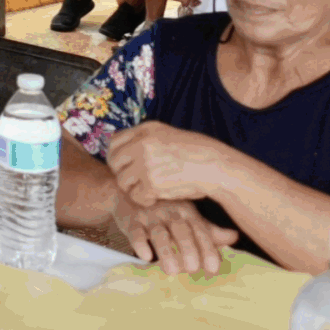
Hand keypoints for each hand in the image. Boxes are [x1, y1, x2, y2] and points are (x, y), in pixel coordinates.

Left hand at [105, 121, 235, 207]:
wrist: (216, 167)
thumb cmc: (198, 153)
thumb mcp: (169, 135)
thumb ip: (147, 139)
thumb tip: (126, 149)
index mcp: (146, 129)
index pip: (114, 141)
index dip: (115, 155)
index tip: (122, 165)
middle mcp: (142, 144)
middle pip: (114, 162)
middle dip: (121, 173)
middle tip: (134, 182)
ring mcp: (145, 163)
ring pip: (122, 181)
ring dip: (133, 189)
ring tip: (148, 190)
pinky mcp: (152, 183)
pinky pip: (136, 196)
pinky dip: (144, 200)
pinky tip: (155, 198)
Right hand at [113, 196, 238, 275]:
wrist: (128, 193)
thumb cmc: (162, 208)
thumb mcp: (186, 215)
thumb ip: (208, 229)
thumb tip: (235, 237)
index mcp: (186, 212)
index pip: (200, 230)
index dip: (208, 249)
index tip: (213, 268)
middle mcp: (169, 213)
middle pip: (181, 231)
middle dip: (188, 250)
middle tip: (192, 269)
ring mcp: (150, 216)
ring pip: (159, 233)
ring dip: (166, 252)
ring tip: (172, 271)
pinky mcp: (130, 220)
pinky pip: (135, 231)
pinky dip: (140, 243)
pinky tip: (145, 256)